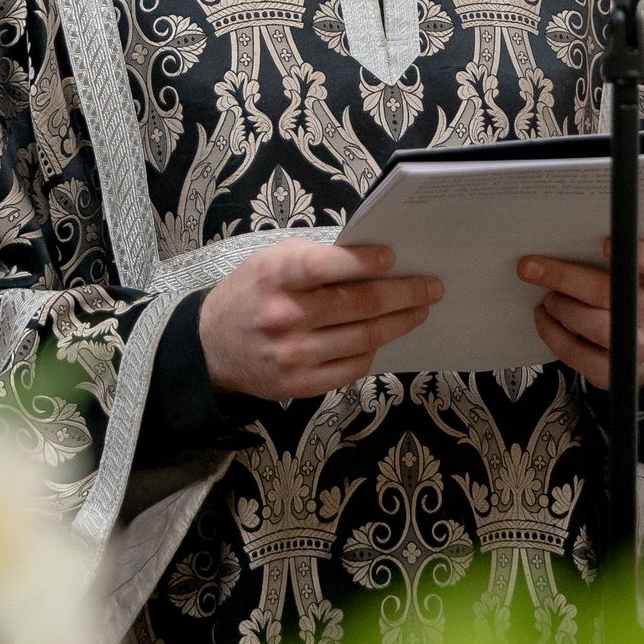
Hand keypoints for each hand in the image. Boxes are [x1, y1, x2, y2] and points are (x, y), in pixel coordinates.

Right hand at [199, 242, 441, 401]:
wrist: (212, 346)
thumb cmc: (252, 293)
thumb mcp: (272, 261)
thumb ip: (316, 258)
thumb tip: (373, 260)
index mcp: (274, 277)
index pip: (324, 267)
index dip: (363, 262)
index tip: (393, 258)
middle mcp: (283, 317)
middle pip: (358, 306)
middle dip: (404, 295)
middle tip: (431, 288)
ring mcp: (292, 355)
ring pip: (363, 339)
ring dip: (399, 323)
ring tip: (419, 311)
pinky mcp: (299, 385)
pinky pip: (352, 368)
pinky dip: (373, 350)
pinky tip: (382, 337)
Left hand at [518, 238, 643, 390]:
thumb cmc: (631, 298)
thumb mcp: (636, 274)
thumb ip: (615, 257)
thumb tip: (561, 241)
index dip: (638, 254)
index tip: (605, 244)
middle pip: (609, 292)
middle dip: (563, 277)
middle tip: (530, 268)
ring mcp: (639, 344)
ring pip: (596, 326)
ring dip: (562, 308)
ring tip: (548, 299)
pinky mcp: (616, 370)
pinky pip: (578, 354)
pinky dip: (553, 334)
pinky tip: (543, 318)